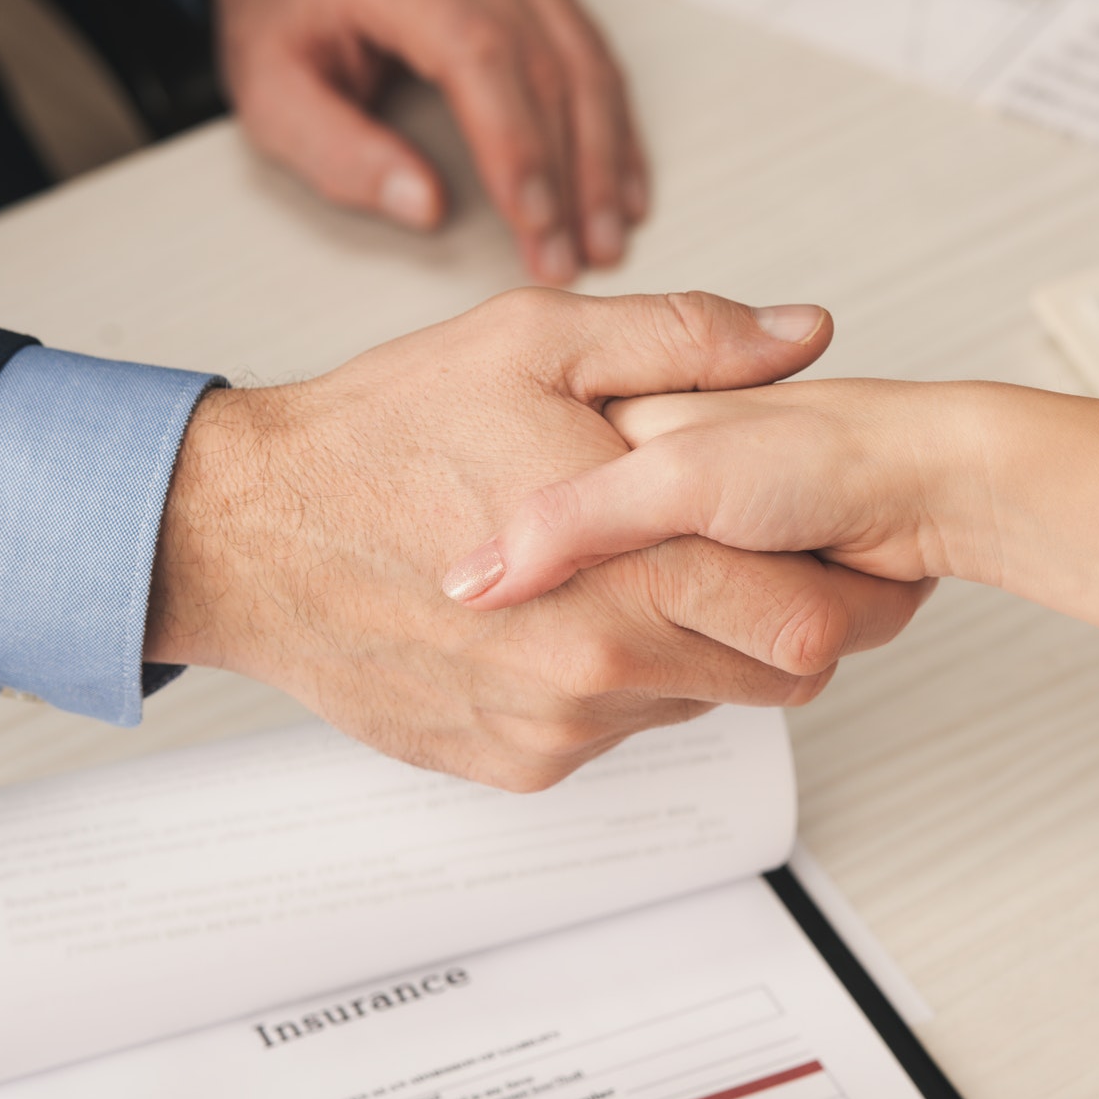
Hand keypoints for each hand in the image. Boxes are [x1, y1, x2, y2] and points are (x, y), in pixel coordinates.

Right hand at [145, 290, 931, 790]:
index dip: (850, 587)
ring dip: (695, 647)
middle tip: (749, 549)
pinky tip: (565, 617)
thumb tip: (801, 334)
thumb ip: (687, 341)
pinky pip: (615, 736)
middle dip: (785, 616)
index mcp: (631, 568)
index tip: (843, 550)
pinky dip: (617, 684)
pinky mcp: (515, 764)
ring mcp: (558, 731)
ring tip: (634, 569)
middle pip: (776, 679)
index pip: (813, 622)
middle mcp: (603, 670)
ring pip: (697, 705)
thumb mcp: (537, 343)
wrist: (248, 538)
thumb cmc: (382, 436)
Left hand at [214, 0, 647, 281]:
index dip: (518, 150)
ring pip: (584, 61)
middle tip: (573, 258)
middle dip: (569, 176)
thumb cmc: (288, 9)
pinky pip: (593, 51)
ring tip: (606, 236)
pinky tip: (622, 183)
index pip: (480, 58)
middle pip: (546, 66)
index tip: (534, 224)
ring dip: (604, 159)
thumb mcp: (270, 87)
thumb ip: (337, 150)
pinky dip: (613, 125)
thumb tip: (423, 206)